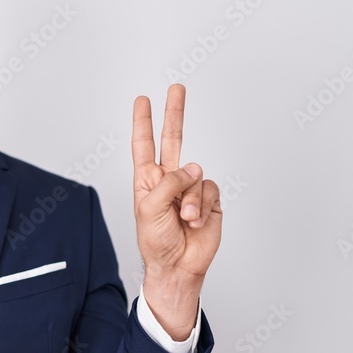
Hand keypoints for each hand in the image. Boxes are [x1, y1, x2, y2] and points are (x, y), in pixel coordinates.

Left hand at [132, 85, 221, 337]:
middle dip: (175, 113)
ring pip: (196, 174)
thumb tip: (193, 168)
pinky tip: (196, 220)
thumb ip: (168, 182)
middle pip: (174, 139)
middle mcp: (169, 179)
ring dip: (190, 198)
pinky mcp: (209, 199)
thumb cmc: (156, 241)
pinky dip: (202, 204)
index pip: (144, 144)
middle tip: (176, 87)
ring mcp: (190, 188)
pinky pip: (210, 188)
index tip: (142, 100)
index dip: (143, 122)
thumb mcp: (149, 208)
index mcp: (147, 180)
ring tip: (184, 218)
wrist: (177, 265)